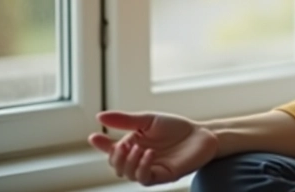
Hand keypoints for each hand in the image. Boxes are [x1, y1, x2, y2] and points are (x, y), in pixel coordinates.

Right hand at [88, 111, 218, 185]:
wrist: (201, 134)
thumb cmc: (176, 127)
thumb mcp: (148, 120)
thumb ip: (125, 120)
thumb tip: (99, 116)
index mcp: (134, 145)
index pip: (112, 150)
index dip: (101, 145)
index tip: (93, 136)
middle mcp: (139, 159)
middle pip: (117, 166)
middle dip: (116, 157)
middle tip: (123, 146)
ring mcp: (150, 169)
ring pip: (128, 174)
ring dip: (128, 163)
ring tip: (138, 149)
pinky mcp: (162, 176)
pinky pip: (144, 178)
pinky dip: (142, 167)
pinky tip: (148, 154)